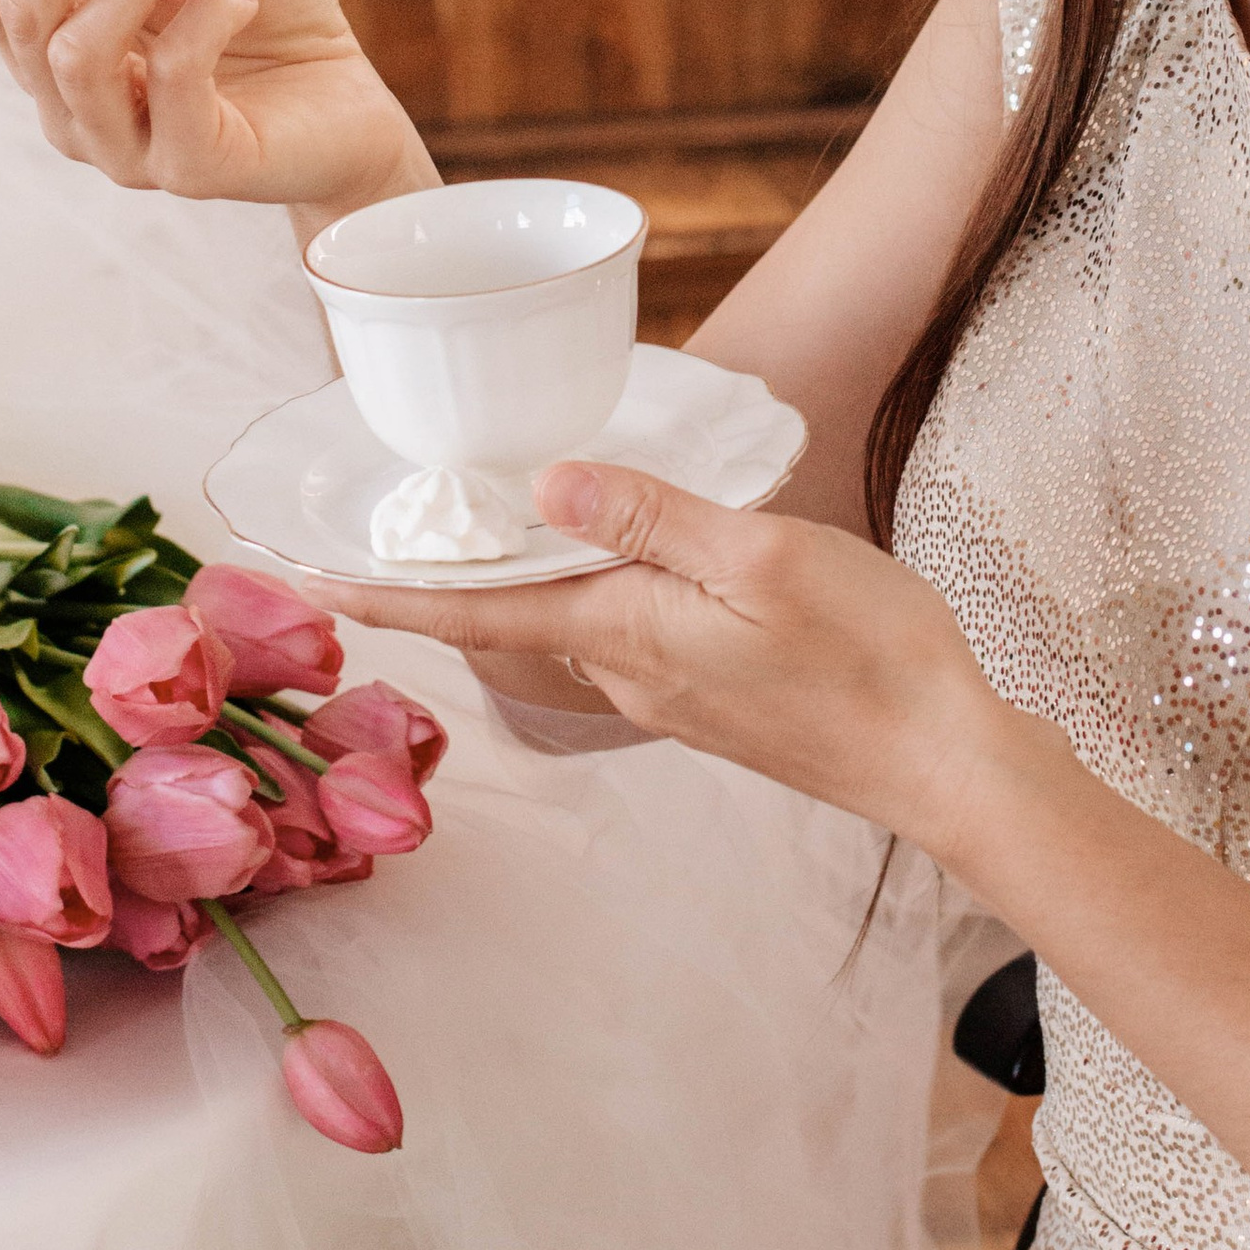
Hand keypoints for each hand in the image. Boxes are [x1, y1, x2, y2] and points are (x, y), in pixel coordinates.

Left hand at [307, 463, 1040, 860]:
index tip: (305, 574)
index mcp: (626, 634)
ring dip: (509, 582)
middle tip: (379, 522)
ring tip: (477, 523)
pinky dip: (581, 591)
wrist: (945, 763)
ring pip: (562, 626)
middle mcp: (629, 674)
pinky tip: (608, 553)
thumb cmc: (870, 657)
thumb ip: (653, 520)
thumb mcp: (764, 558)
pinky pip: (618, 635)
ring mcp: (669, 693)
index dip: (387, 588)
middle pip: (507, 617)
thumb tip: (546, 486)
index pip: (476, 608)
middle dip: (439, 575)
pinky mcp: (711, 696)